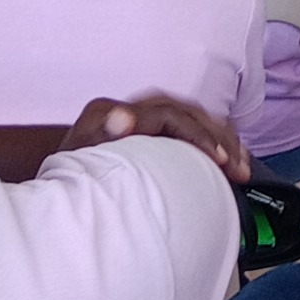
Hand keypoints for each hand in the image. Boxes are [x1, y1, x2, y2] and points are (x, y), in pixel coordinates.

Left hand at [63, 95, 251, 184]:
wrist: (57, 190)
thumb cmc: (69, 180)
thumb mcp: (78, 159)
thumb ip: (101, 136)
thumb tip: (121, 116)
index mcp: (112, 112)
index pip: (168, 114)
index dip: (196, 134)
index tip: (217, 158)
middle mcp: (130, 109)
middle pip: (188, 111)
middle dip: (219, 137)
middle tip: (238, 166)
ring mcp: (142, 119)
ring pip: (195, 118)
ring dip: (222, 140)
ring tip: (242, 166)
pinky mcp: (151, 133)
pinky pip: (191, 129)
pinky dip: (213, 143)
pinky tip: (229, 159)